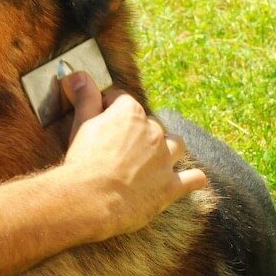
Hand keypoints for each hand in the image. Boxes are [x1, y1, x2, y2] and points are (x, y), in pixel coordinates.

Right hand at [59, 72, 206, 237]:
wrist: (91, 200)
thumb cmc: (83, 161)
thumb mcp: (80, 124)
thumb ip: (85, 98)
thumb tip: (80, 75)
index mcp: (130, 113)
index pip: (121, 101)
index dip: (107, 110)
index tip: (98, 121)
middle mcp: (153, 131)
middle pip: (148, 124)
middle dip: (135, 133)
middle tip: (115, 150)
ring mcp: (165, 159)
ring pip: (176, 144)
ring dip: (167, 148)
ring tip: (151, 159)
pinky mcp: (171, 186)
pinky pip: (194, 178)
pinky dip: (192, 178)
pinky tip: (186, 180)